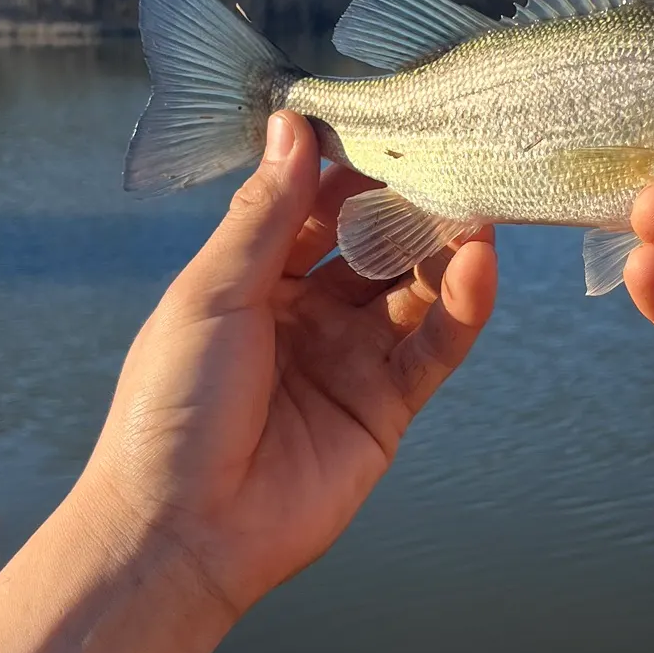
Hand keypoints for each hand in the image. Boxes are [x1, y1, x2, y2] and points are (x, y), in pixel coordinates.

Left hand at [81, 111, 496, 617]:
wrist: (186, 530)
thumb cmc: (174, 406)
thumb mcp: (213, 295)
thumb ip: (265, 216)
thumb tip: (293, 124)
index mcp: (251, 282)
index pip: (312, 209)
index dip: (347, 169)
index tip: (389, 122)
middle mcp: (305, 315)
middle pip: (370, 245)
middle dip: (407, 204)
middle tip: (453, 155)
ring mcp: (350, 362)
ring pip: (412, 292)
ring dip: (444, 249)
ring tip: (479, 202)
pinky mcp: (387, 409)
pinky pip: (433, 349)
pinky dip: (461, 308)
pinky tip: (479, 264)